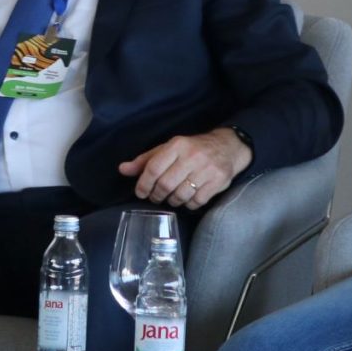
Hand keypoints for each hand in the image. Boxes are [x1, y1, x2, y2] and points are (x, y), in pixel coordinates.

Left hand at [119, 128, 252, 209]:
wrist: (228, 147)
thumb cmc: (192, 149)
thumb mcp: (168, 149)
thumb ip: (145, 160)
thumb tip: (122, 169)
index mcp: (177, 145)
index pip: (153, 168)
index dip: (143, 184)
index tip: (140, 193)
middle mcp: (192, 156)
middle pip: (165, 184)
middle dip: (156, 195)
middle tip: (155, 197)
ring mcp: (207, 169)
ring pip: (181, 195)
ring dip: (172, 201)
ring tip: (170, 198)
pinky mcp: (219, 181)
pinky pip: (197, 201)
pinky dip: (188, 204)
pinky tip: (186, 199)